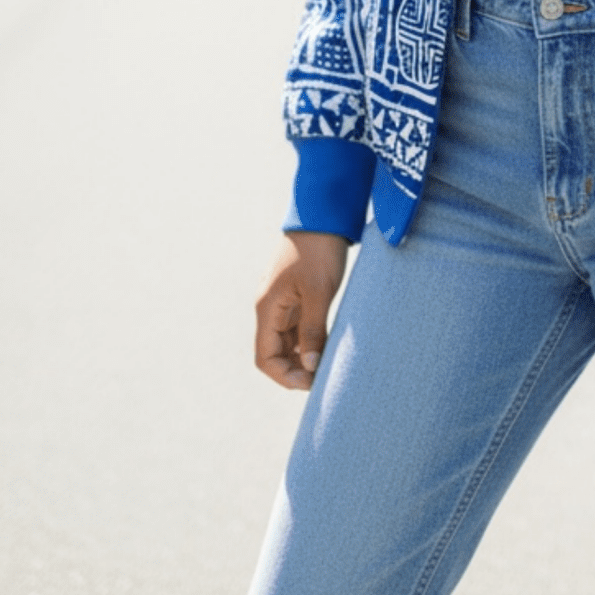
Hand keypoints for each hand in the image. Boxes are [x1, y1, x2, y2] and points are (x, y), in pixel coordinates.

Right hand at [254, 230, 348, 389]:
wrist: (324, 213)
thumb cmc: (319, 250)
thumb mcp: (319, 291)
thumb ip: (313, 330)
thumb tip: (310, 366)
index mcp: (268, 308)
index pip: (265, 357)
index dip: (285, 376)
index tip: (312, 381)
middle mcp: (270, 307)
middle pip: (275, 352)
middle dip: (296, 369)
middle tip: (324, 375)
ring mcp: (283, 300)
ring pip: (287, 340)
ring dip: (303, 355)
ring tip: (329, 362)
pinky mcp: (297, 293)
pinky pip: (297, 326)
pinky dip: (309, 339)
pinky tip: (328, 343)